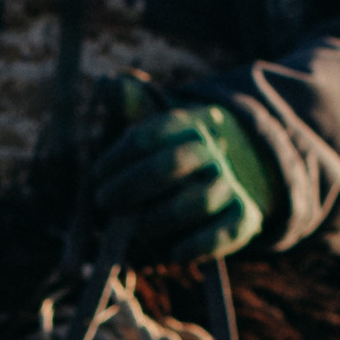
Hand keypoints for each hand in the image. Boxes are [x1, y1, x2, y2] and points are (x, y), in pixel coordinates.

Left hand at [93, 95, 281, 265]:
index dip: (118, 156)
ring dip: (160, 217)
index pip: (150, 134)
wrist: (222, 181)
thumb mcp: (149, 132)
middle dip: (132, 186)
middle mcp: (210, 151)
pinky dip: (199, 244)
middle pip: (172, 163)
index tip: (96, 175)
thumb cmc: (167, 161)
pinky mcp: (243, 217)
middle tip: (105, 202)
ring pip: (199, 199)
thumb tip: (111, 86)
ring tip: (136, 228)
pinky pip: (227, 231)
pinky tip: (173, 253)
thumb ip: (128, 105)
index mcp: (185, 125)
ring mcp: (229, 183)